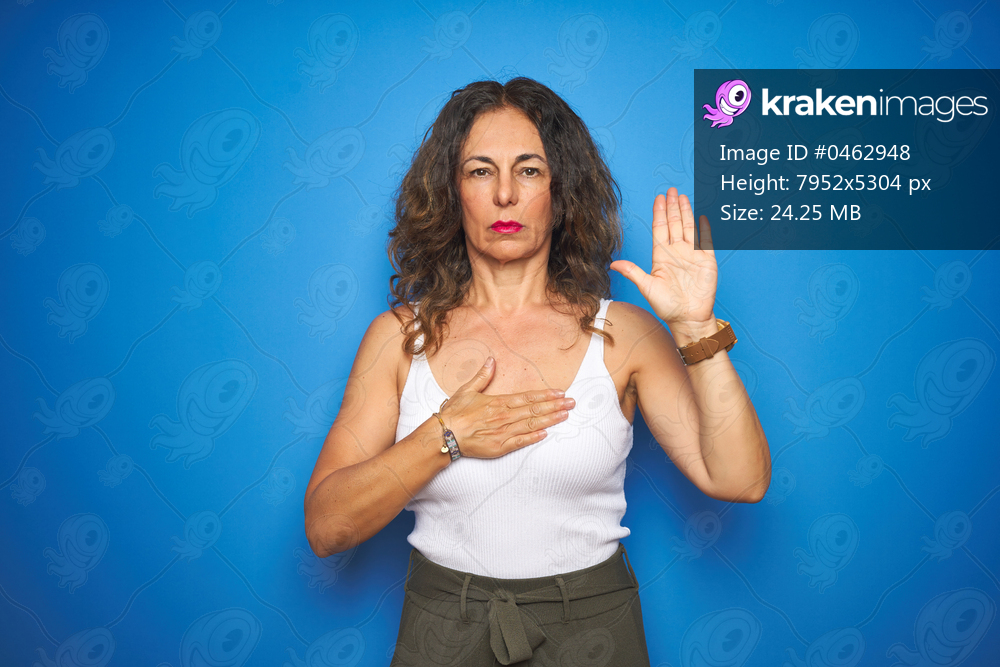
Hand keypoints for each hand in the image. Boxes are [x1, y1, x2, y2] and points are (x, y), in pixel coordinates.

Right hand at [438, 358, 574, 457]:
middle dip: (555, 406)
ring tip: (565, 415)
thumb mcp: (467, 390)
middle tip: (572, 403)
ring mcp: (503, 432)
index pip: (527, 397)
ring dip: (550, 420)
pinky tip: (546, 434)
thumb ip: (482, 376)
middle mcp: (504, 416)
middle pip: (534, 410)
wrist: (444, 434)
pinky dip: (533, 438)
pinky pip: (520, 442)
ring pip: (531, 424)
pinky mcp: (499, 447)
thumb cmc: (454, 413)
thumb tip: (492, 360)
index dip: (545, 395)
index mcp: (498, 402)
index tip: (560, 393)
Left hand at [611, 187, 717, 333]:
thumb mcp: (647, 287)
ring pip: (688, 227)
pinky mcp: (706, 260)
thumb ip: (633, 272)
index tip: (659, 198)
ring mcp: (691, 254)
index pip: (660, 229)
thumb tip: (613, 264)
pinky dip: (703, 226)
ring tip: (682, 196)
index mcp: (661, 256)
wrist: (688, 318)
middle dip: (672, 206)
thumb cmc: (667, 306)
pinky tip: (701, 214)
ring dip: (685, 211)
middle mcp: (676, 252)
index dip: (659, 213)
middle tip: (671, 190)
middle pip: (674, 223)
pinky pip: (705, 239)